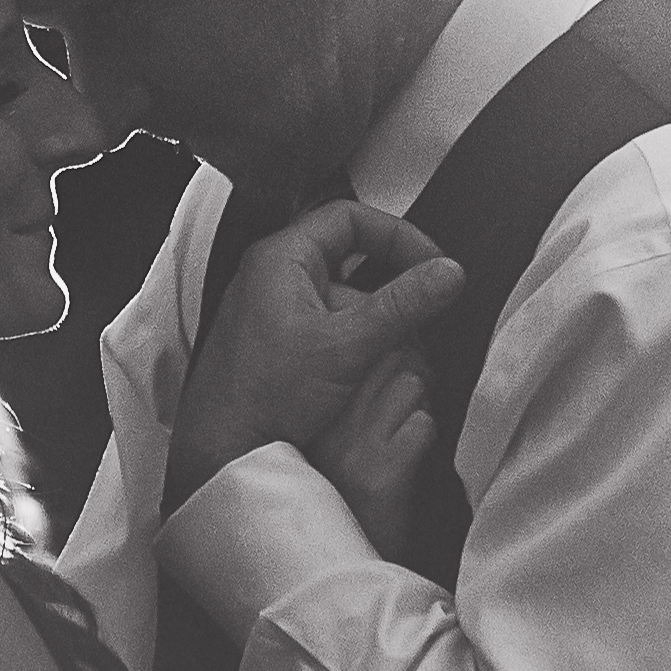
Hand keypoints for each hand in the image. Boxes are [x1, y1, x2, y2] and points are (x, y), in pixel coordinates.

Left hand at [168, 201, 463, 505]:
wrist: (225, 452)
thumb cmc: (259, 399)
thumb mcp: (346, 346)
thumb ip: (402, 307)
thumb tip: (445, 275)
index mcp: (280, 260)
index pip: (350, 218)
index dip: (397, 235)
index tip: (429, 263)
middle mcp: (272, 279)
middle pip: (351, 261)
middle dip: (391, 289)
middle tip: (420, 310)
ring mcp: (274, 313)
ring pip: (344, 300)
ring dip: (377, 322)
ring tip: (394, 350)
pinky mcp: (280, 346)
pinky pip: (331, 330)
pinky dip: (357, 344)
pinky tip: (368, 372)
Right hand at [310, 343, 435, 560]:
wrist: (348, 576)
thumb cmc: (357, 507)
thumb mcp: (351, 447)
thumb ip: (369, 404)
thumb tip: (410, 359)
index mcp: (317, 415)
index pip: (357, 350)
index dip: (394, 349)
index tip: (409, 363)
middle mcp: (327, 426)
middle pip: (388, 356)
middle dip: (418, 367)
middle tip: (424, 395)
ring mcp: (352, 450)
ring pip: (408, 382)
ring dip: (427, 400)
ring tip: (419, 426)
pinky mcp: (379, 477)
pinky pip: (421, 426)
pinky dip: (430, 435)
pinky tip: (420, 456)